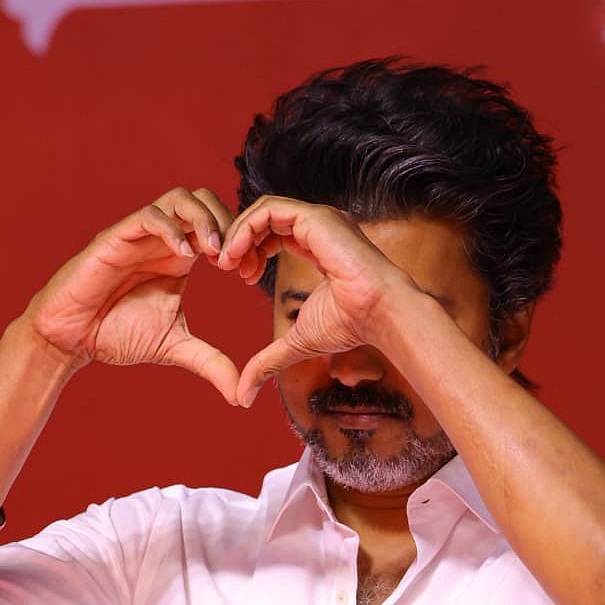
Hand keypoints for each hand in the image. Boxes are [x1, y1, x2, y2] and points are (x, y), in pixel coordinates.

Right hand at [27, 188, 265, 404]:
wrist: (71, 339)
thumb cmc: (116, 335)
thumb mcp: (176, 348)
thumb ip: (212, 363)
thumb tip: (244, 396)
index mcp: (180, 257)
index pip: (221, 227)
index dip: (243, 244)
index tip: (251, 274)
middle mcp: (163, 239)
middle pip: (207, 200)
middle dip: (230, 224)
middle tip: (236, 261)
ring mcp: (140, 235)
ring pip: (181, 198)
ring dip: (205, 219)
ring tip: (216, 252)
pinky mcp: (116, 238)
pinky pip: (149, 216)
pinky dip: (173, 229)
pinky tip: (185, 256)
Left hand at [219, 196, 413, 405]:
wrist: (379, 314)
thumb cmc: (349, 326)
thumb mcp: (295, 343)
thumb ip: (268, 361)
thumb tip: (243, 395)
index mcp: (317, 245)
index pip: (274, 233)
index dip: (250, 250)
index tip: (240, 276)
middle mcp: (318, 226)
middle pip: (265, 217)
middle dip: (240, 240)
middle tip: (226, 268)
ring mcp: (318, 218)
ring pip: (263, 208)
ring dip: (239, 233)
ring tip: (226, 262)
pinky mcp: (315, 217)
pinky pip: (269, 210)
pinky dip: (246, 228)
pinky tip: (237, 255)